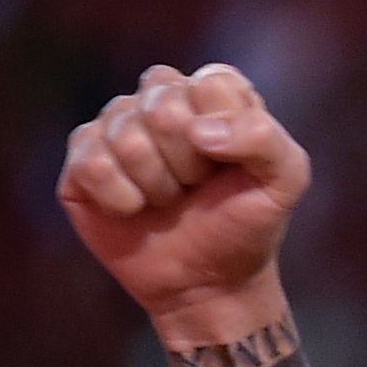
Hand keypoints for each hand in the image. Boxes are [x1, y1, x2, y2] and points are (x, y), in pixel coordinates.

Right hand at [59, 64, 308, 346]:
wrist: (207, 282)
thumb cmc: (247, 224)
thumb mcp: (285, 181)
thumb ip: (264, 138)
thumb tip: (199, 131)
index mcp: (213, 92)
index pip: (210, 84)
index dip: (225, 132)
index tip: (232, 165)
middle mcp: (161, 99)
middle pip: (161, 105)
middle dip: (187, 161)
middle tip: (197, 186)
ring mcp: (116, 126)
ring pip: (125, 135)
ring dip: (157, 183)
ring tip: (169, 200)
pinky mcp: (81, 160)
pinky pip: (91, 163)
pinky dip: (122, 198)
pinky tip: (135, 208)